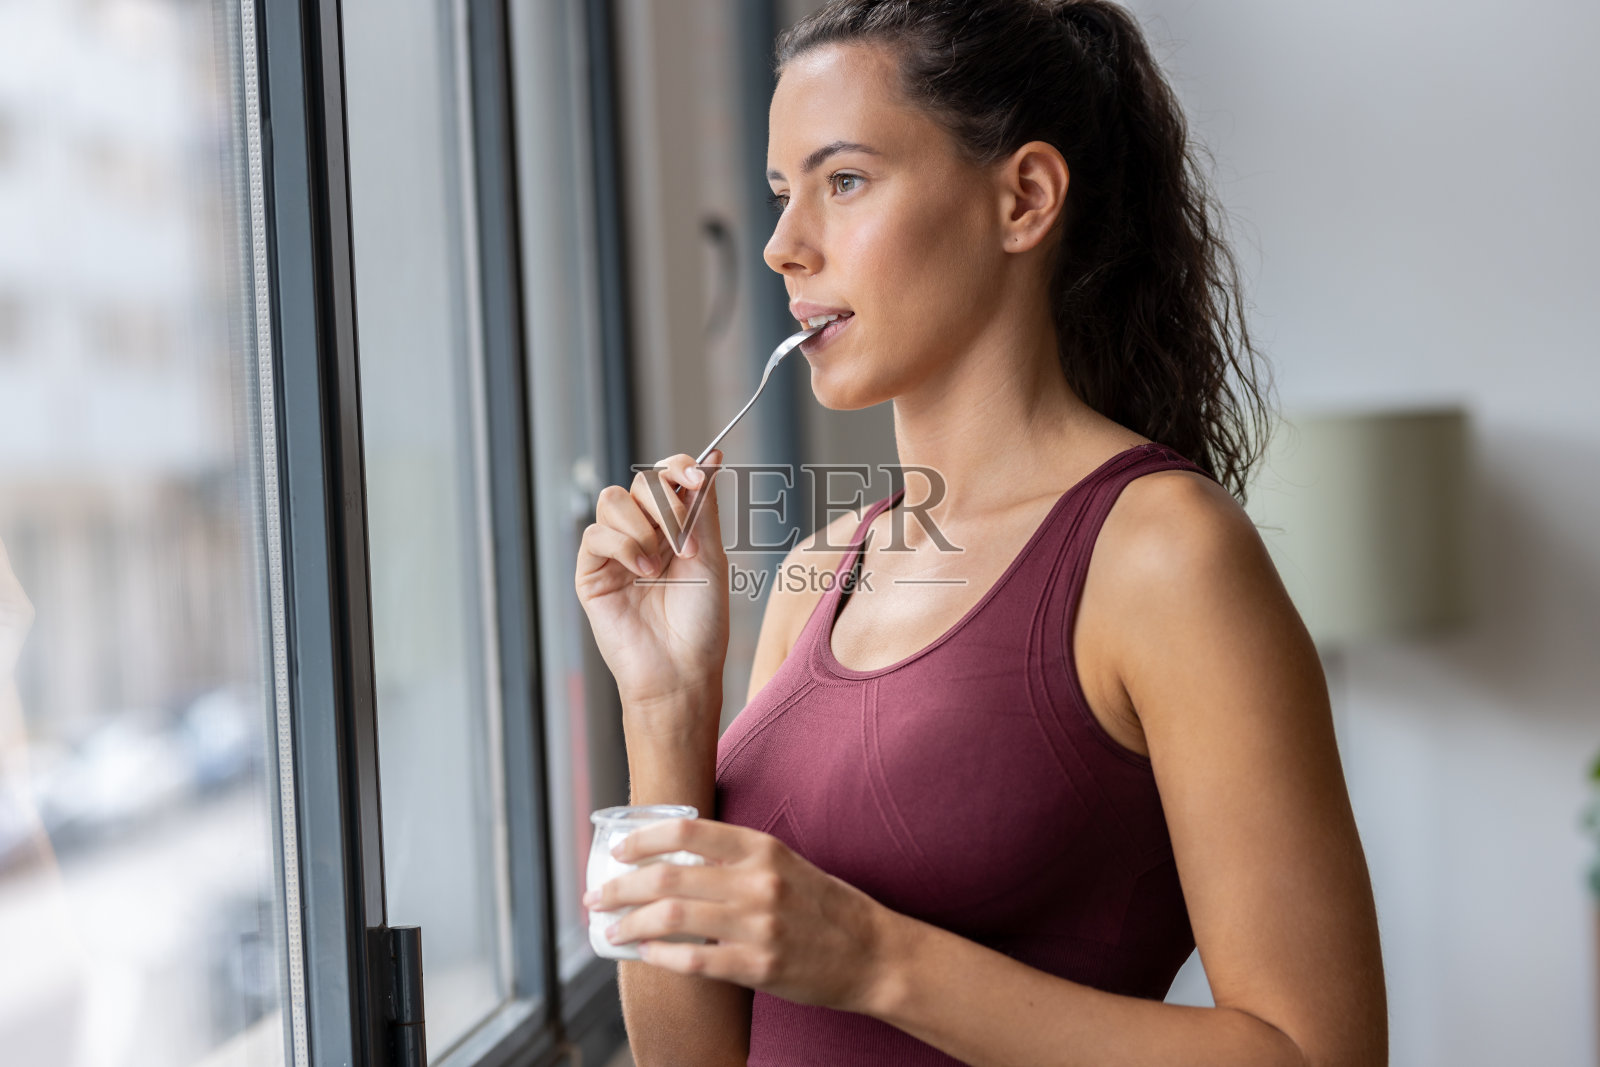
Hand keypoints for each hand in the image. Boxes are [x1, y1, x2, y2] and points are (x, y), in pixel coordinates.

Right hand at [574, 451, 729, 713]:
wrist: (682, 669)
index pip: (666, 476)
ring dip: (643, 526)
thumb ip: (704, 506)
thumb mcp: (710, 556)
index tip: (699, 477)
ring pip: (612, 500)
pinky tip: (642, 571)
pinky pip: (596, 535)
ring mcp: (615, 551)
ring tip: (661, 565)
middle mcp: (643, 533)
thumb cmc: (702, 622)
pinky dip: (623, 545)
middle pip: (641, 482)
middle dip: (666, 503)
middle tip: (686, 540)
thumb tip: (714, 457)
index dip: (679, 466)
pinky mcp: (591, 572)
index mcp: (674, 527)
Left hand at [582, 817, 893, 1012]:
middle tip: (598, 896)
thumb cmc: (825, 906)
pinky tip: (644, 954)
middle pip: (668, 877)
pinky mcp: (759, 967)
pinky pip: (693, 960)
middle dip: (621, 886)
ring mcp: (758, 926)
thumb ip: (737, 859)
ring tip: (611, 929)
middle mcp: (757, 882)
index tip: (617, 851)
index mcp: (761, 848)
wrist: (873, 953)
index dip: (643, 839)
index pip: (687, 831)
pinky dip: (660, 956)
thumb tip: (676, 860)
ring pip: (672, 918)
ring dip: (630, 922)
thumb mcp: (785, 864)